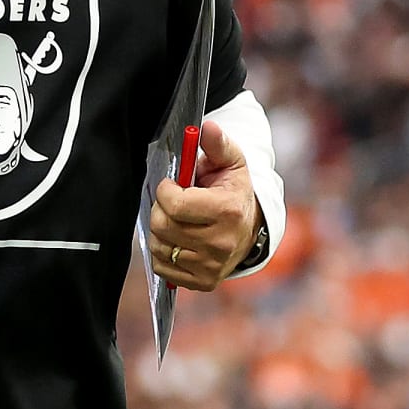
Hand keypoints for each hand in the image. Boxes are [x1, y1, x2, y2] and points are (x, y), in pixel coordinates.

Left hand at [147, 118, 261, 291]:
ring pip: (159, 246)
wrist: (249, 230)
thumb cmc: (233, 192)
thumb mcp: (231, 162)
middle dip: (160, 208)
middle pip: (162, 226)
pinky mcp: (202, 282)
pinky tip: (177, 239)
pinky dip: (163, 251)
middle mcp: (220, 243)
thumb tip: (207, 127)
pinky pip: (161, 267)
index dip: (165, 190)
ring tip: (176, 219)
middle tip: (171, 201)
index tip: (172, 185)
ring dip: (160, 229)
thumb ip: (217, 143)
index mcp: (227, 211)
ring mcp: (211, 266)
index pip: (175, 204)